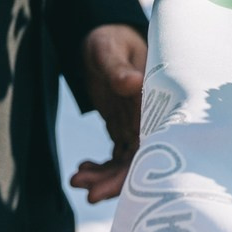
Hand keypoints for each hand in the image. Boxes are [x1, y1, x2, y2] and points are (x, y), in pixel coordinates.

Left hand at [70, 23, 146, 203]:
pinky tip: (82, 168)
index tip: (111, 187)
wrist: (102, 38)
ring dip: (104, 177)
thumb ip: (119, 69)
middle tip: (87, 192)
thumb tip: (132, 84)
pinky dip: (101, 168)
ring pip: (126, 163)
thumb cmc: (110, 39)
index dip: (135, 170)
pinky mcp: (123, 129)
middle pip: (138, 161)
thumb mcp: (110, 51)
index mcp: (155, 102)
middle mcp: (149, 118)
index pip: (151, 144)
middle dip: (115, 182)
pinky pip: (116, 158)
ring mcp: (136, 126)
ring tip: (77, 178)